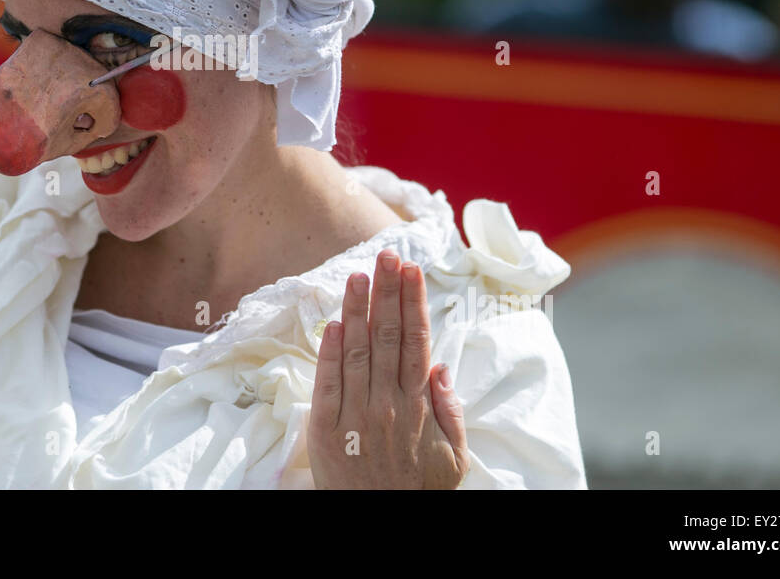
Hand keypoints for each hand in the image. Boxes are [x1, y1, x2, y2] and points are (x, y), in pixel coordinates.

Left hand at [309, 249, 469, 488]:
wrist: (381, 523)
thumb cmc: (418, 490)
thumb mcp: (453, 458)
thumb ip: (449, 410)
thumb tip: (440, 367)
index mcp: (418, 405)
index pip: (415, 341)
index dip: (413, 303)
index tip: (411, 271)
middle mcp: (387, 403)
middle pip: (387, 336)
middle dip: (387, 292)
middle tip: (387, 256)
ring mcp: (355, 414)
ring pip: (357, 351)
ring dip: (357, 310)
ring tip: (358, 275)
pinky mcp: (326, 429)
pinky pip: (328, 383)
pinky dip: (330, 352)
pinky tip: (333, 323)